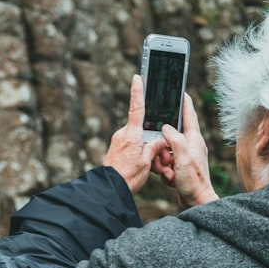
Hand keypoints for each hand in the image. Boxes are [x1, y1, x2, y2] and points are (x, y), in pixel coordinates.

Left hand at [104, 75, 166, 192]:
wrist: (109, 189)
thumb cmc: (127, 177)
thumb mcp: (146, 163)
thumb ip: (154, 148)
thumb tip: (159, 141)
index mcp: (132, 135)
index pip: (136, 108)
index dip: (137, 91)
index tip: (137, 77)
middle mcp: (123, 135)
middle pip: (142, 128)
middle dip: (152, 140)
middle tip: (157, 158)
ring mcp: (118, 141)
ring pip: (138, 139)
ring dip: (146, 150)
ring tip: (150, 167)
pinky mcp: (116, 149)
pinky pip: (132, 147)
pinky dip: (139, 154)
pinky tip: (142, 168)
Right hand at [152, 93, 218, 208]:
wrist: (197, 202)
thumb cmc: (194, 182)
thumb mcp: (183, 158)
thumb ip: (175, 140)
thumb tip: (166, 127)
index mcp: (194, 140)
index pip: (189, 115)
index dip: (184, 102)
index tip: (181, 91)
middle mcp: (191, 146)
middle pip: (171, 135)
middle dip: (163, 145)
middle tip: (164, 158)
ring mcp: (186, 157)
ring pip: (166, 150)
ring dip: (163, 161)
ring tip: (168, 171)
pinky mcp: (181, 167)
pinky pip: (167, 163)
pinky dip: (165, 171)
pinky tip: (169, 178)